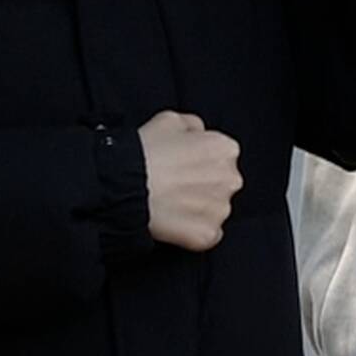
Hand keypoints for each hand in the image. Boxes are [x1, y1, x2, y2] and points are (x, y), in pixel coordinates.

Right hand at [139, 109, 241, 251]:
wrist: (125, 185)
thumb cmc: (145, 151)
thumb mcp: (170, 120)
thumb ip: (193, 126)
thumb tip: (197, 133)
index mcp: (225, 149)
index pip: (221, 157)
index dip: (198, 162)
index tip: (182, 166)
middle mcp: (230, 179)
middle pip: (221, 184)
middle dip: (202, 186)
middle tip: (175, 186)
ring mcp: (221, 209)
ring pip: (215, 210)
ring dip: (198, 209)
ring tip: (171, 204)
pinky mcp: (208, 234)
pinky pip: (207, 235)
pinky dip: (193, 231)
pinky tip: (175, 222)